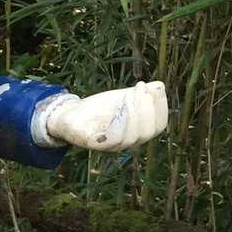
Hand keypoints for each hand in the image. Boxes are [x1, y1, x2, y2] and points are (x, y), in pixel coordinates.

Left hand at [45, 81, 167, 151]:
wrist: (71, 113)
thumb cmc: (100, 107)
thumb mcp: (123, 97)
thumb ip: (142, 94)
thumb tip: (159, 86)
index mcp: (138, 131)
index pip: (159, 126)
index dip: (161, 107)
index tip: (156, 87)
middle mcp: (128, 142)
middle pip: (147, 132)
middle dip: (147, 108)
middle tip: (141, 86)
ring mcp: (112, 145)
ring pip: (131, 137)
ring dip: (134, 113)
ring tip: (129, 94)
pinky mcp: (95, 143)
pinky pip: (111, 140)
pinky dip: (118, 124)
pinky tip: (119, 106)